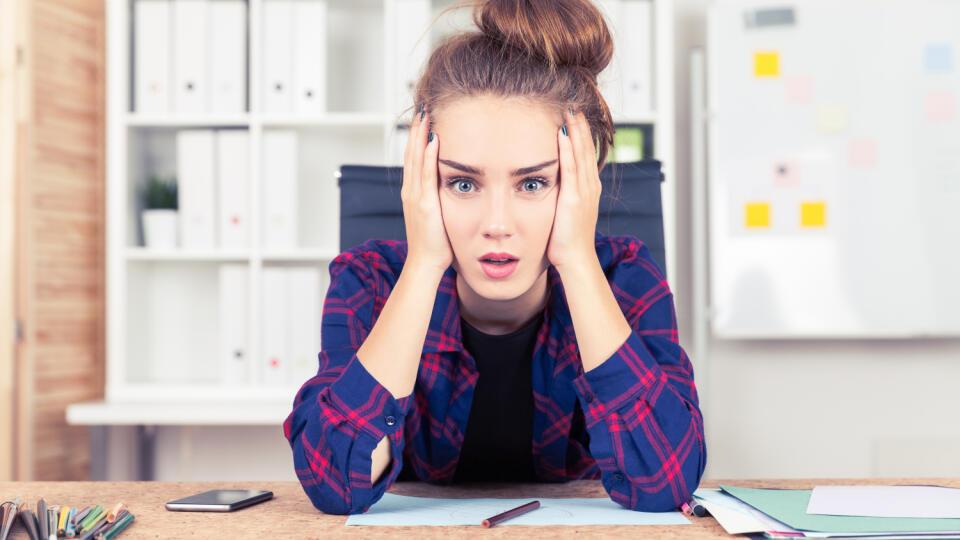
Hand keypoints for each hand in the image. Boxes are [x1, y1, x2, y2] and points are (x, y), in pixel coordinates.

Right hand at [401, 105, 452, 274]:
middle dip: (416, 128)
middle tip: (423, 106)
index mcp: (414, 192)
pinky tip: (432, 139)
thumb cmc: (435, 244)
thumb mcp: (437, 214)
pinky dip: (427, 156)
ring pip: (415, 158)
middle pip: (411, 151)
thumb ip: (441, 198)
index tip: (424, 117)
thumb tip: (455, 185)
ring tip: (426, 114)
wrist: (425, 264)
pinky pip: (426, 174)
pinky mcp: (424, 204)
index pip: (414, 157)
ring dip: (420, 135)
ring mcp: (415, 196)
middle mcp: (411, 190)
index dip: (417, 136)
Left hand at [547, 106, 600, 271]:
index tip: (574, 116)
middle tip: (573, 104)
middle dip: (580, 125)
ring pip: (580, 153)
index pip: (586, 154)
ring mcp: (584, 191)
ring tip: (570, 110)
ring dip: (575, 130)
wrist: (576, 259)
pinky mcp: (574, 198)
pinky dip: (567, 149)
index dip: (581, 134)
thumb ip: (563, 196)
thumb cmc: (567, 241)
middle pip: (586, 148)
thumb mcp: (567, 213)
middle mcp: (590, 186)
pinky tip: (561, 134)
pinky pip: (570, 168)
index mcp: (589, 188)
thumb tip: (553, 186)